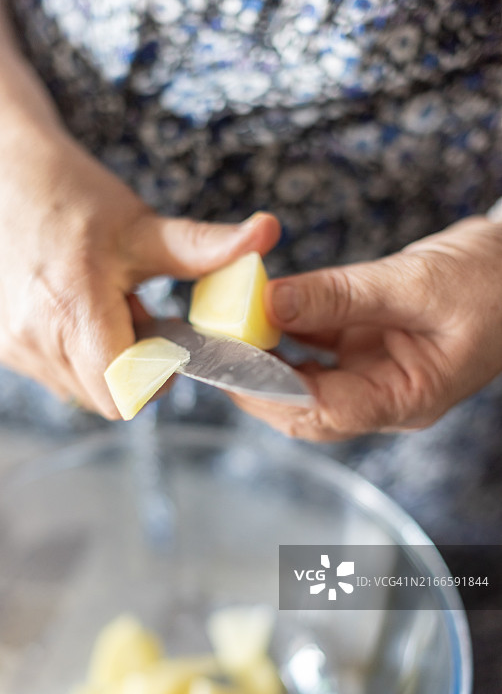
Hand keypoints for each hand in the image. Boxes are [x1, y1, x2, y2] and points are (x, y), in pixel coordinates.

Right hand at [0, 128, 279, 417]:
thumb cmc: (71, 197)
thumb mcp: (143, 226)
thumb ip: (205, 247)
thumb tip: (268, 233)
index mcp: (75, 308)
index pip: (126, 395)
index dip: (158, 379)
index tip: (165, 343)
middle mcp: (38, 337)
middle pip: (110, 399)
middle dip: (135, 368)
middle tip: (135, 314)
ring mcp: (18, 346)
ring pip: (84, 392)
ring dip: (106, 362)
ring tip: (102, 308)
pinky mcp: (6, 347)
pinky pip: (59, 377)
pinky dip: (79, 356)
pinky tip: (76, 311)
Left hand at [233, 216, 501, 439]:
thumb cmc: (491, 281)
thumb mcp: (414, 283)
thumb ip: (340, 296)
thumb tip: (269, 302)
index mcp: (407, 398)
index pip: (324, 412)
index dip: (269, 391)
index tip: (229, 361)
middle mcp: (386, 396)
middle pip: (307, 406)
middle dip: (259, 379)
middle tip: (219, 346)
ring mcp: (377, 373)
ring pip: (307, 379)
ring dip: (270, 355)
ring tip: (234, 326)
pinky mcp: (370, 347)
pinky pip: (319, 349)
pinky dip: (290, 331)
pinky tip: (268, 310)